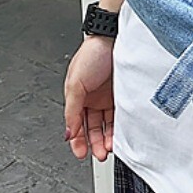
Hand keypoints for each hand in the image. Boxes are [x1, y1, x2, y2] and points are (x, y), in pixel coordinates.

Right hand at [63, 35, 114, 161]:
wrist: (114, 37)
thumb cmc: (93, 53)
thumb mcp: (75, 84)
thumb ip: (72, 110)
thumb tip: (69, 132)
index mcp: (77, 96)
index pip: (76, 125)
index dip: (77, 141)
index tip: (81, 154)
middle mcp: (93, 98)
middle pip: (92, 127)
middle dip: (95, 143)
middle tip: (100, 155)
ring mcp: (108, 96)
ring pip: (107, 124)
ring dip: (108, 138)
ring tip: (110, 148)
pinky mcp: (123, 93)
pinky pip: (121, 115)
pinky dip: (120, 127)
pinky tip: (121, 135)